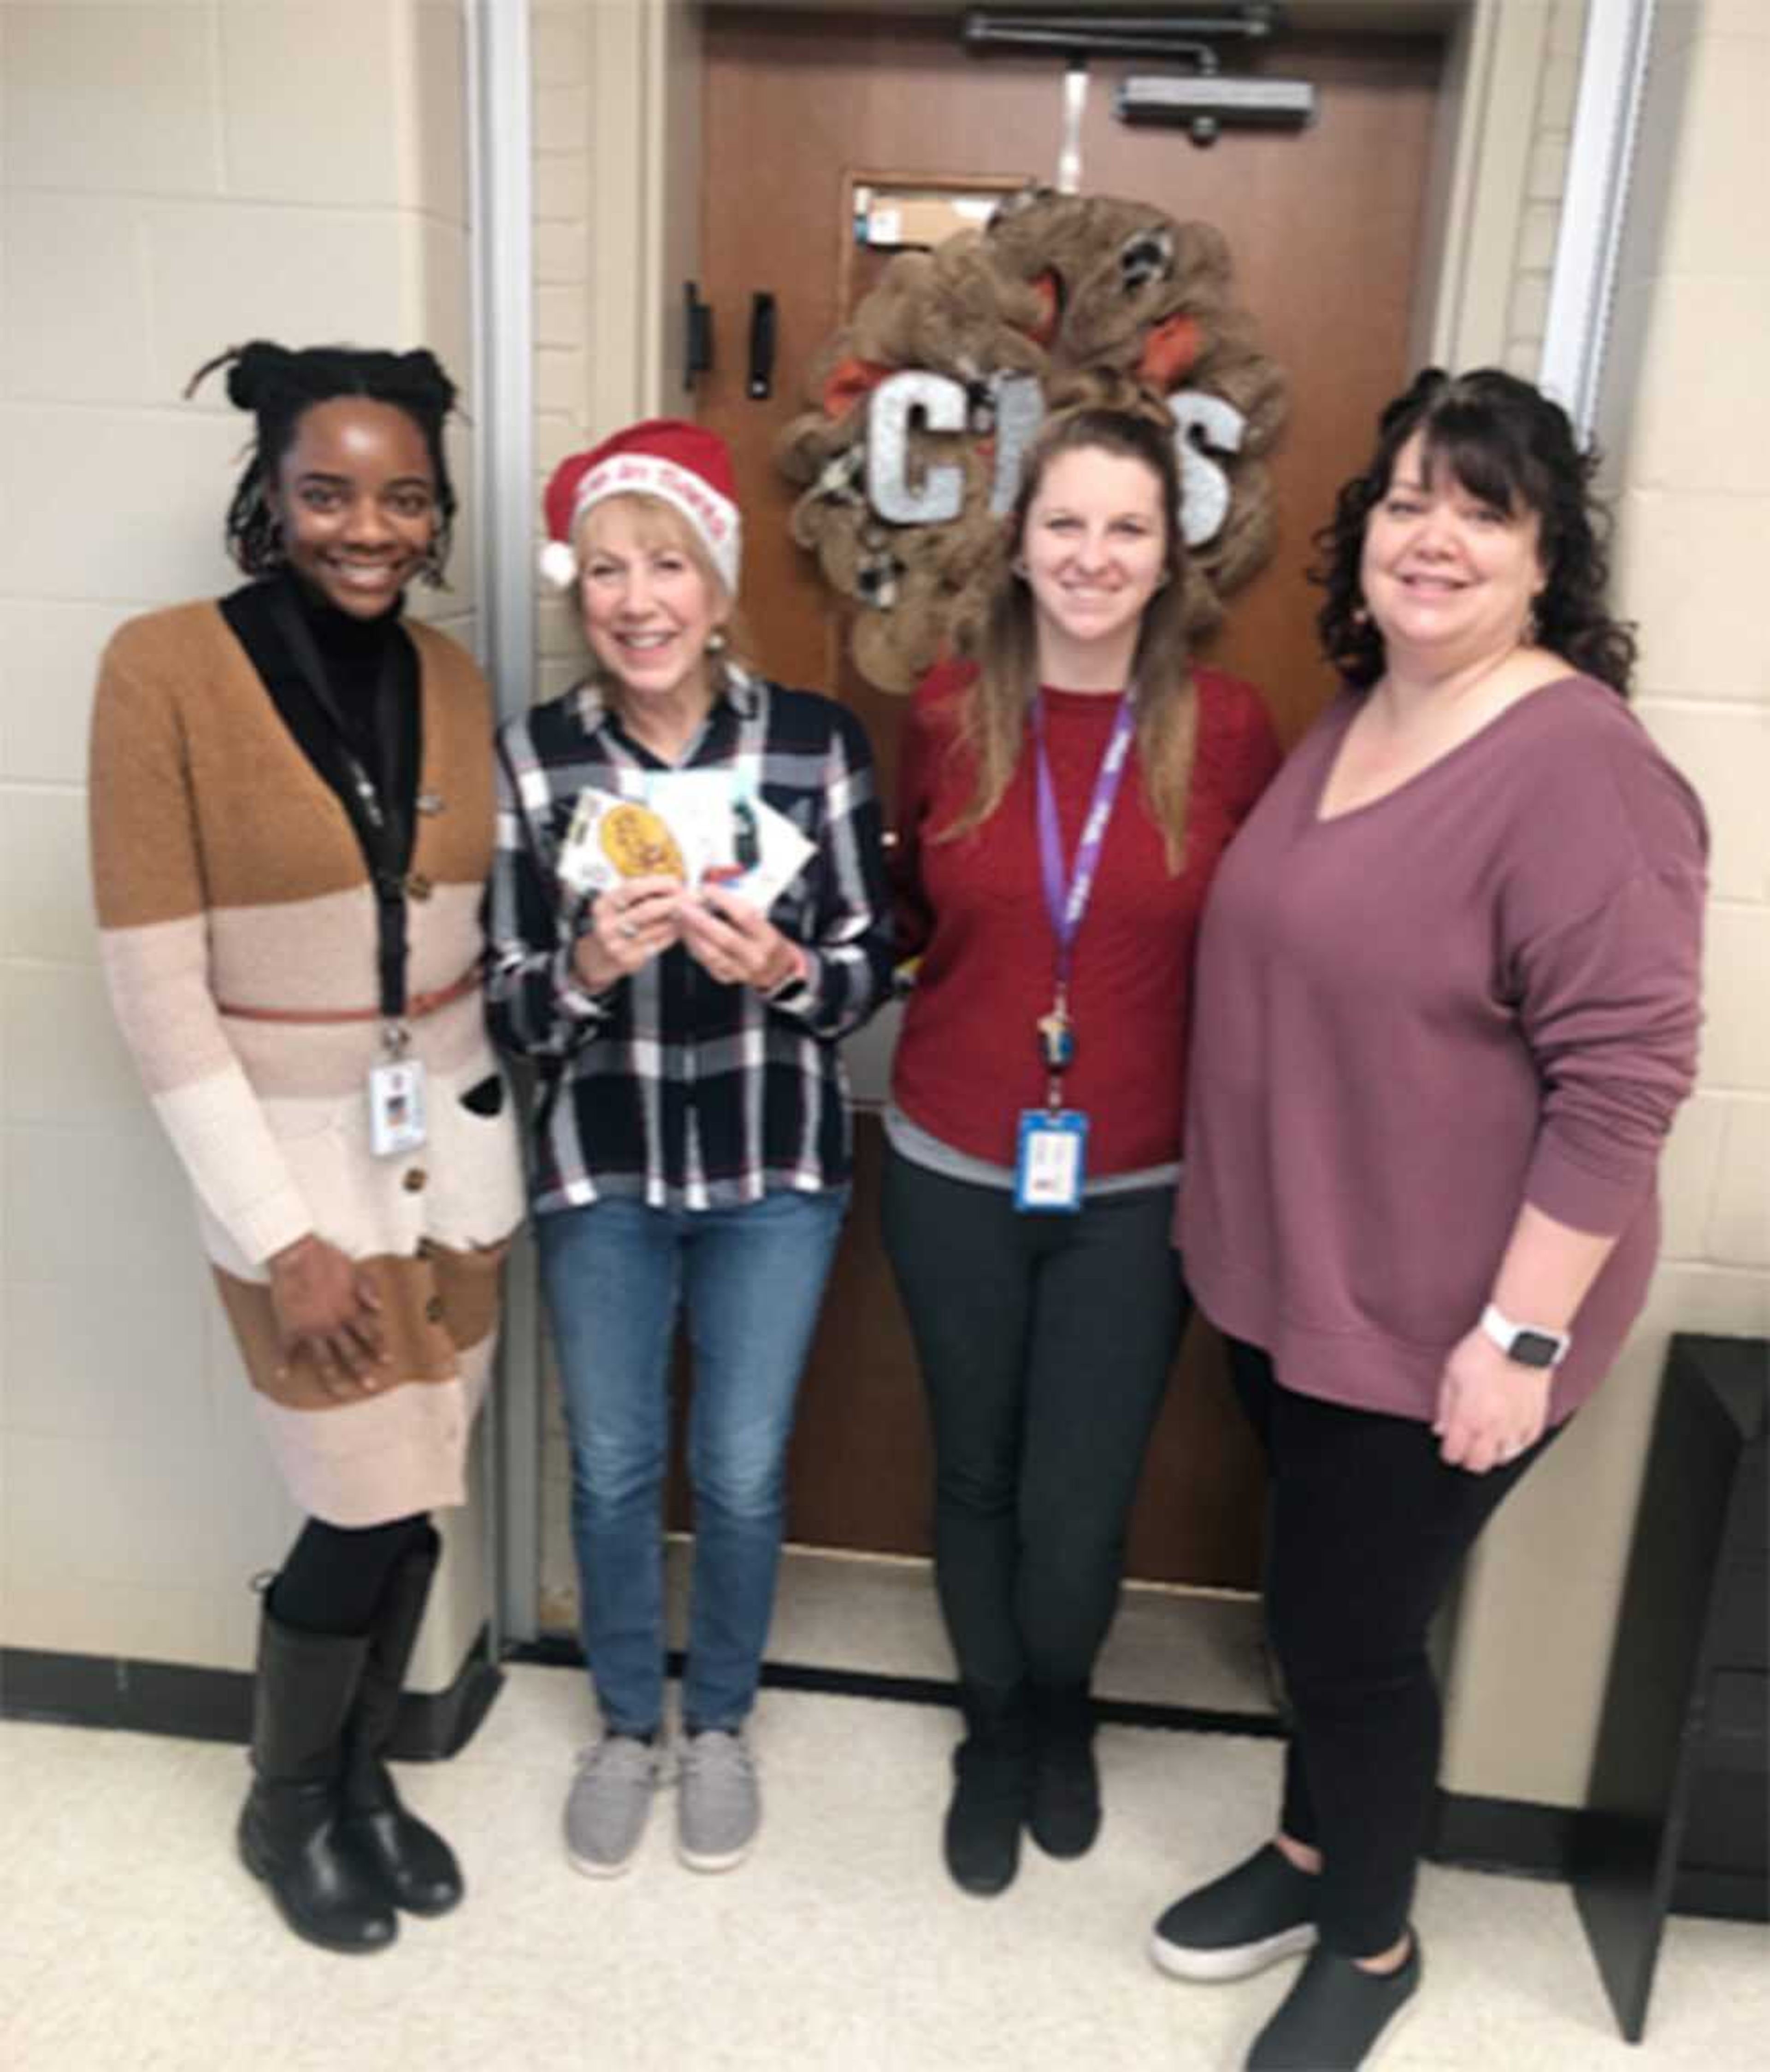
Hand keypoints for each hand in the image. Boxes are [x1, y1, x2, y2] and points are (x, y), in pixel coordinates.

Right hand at [267, 1235, 386, 1399]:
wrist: (296, 1256)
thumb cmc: (326, 1259)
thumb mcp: (356, 1271)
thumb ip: (369, 1290)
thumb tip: (380, 1307)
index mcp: (350, 1310)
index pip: (370, 1334)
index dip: (380, 1348)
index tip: (388, 1362)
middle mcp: (333, 1324)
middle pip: (351, 1353)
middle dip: (362, 1371)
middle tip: (371, 1387)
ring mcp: (311, 1329)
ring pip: (325, 1360)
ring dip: (333, 1378)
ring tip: (339, 1393)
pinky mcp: (290, 1327)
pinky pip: (286, 1350)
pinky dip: (283, 1363)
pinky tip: (282, 1376)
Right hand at [573, 874, 683, 991]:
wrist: (596, 958)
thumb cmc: (613, 925)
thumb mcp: (615, 905)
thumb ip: (638, 894)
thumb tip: (673, 882)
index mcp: (604, 905)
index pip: (632, 888)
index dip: (658, 883)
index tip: (675, 882)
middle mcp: (609, 925)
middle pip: (648, 909)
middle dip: (674, 901)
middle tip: (691, 897)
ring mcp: (619, 945)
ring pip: (658, 928)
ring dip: (679, 918)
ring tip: (692, 910)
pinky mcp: (631, 960)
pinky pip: (660, 943)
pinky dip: (674, 933)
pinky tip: (681, 926)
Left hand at [677, 884, 805, 992]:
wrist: (777, 971)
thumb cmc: (767, 940)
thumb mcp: (764, 921)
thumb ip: (740, 908)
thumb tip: (712, 892)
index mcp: (768, 938)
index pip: (745, 916)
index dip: (723, 900)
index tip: (707, 888)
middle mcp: (755, 957)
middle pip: (724, 937)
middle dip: (699, 919)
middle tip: (682, 904)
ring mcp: (740, 971)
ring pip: (711, 953)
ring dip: (691, 934)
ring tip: (679, 918)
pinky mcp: (726, 977)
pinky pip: (705, 961)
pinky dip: (693, 945)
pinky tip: (686, 933)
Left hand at [1432, 1326, 1551, 1474]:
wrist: (1519, 1339)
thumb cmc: (1485, 1351)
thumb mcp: (1451, 1374)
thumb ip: (1445, 1407)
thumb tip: (1440, 1429)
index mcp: (1469, 1417)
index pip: (1454, 1453)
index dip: (1448, 1452)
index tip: (1448, 1447)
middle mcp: (1494, 1427)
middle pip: (1479, 1463)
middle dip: (1469, 1459)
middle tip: (1467, 1448)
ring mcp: (1517, 1425)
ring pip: (1505, 1457)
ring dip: (1493, 1453)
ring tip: (1488, 1441)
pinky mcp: (1536, 1419)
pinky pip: (1526, 1444)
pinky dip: (1516, 1443)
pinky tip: (1509, 1433)